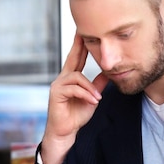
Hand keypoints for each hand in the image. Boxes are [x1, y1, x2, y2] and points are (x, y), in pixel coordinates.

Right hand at [40, 35, 109, 163]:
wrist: (65, 132)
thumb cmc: (76, 116)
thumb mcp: (91, 98)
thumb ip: (97, 85)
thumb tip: (107, 73)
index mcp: (71, 78)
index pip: (77, 57)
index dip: (81, 45)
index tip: (84, 32)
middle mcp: (62, 78)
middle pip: (72, 57)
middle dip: (79, 44)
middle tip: (83, 31)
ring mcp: (58, 85)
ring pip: (77, 77)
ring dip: (89, 88)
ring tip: (97, 98)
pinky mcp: (56, 94)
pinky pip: (74, 89)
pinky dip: (85, 94)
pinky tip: (93, 101)